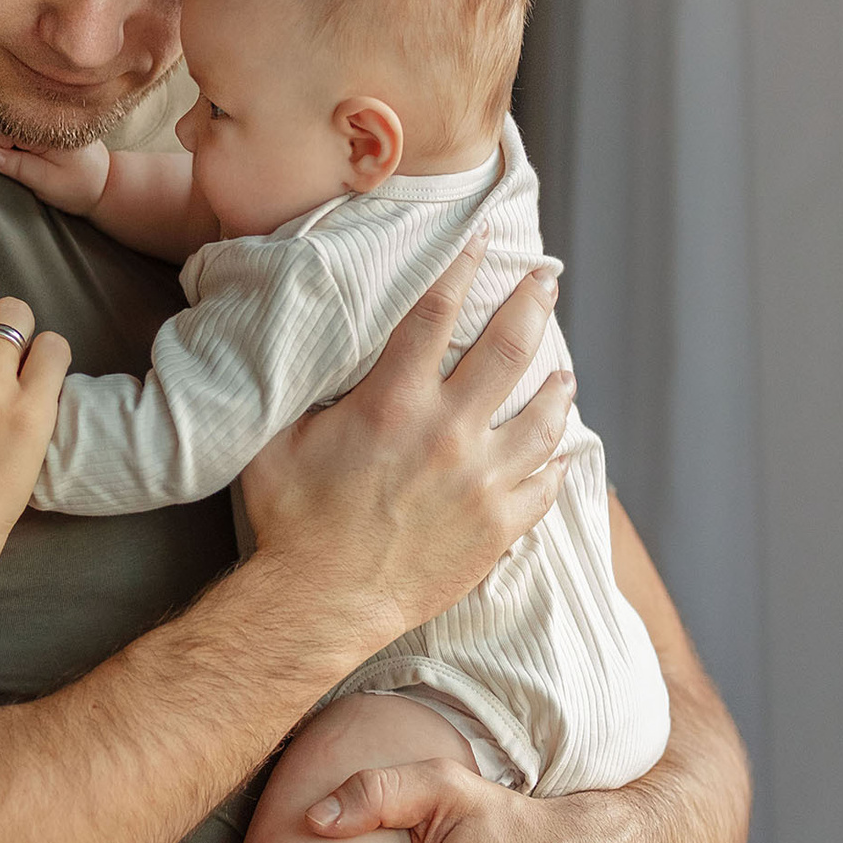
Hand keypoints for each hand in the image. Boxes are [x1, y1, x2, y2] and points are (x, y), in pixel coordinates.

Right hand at [0, 121, 109, 214]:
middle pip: (12, 116)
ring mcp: (50, 120)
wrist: (104, 185)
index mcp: (52, 129)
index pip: (13, 126)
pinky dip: (6, 127)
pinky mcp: (47, 126)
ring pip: (15, 116)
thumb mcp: (47, 182)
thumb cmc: (78, 187)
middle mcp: (51, 118)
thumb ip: (19, 167)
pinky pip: (22, 120)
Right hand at [237, 229, 574, 661]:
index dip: (462, 267)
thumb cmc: (289, 521)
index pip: (436, 312)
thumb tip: (314, 352)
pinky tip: (564, 453)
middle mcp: (449, 432)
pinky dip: (559, 464)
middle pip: (509, 349)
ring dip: (556, 386)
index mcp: (394, 402)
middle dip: (532, 304)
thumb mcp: (278, 439)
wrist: (320, 602)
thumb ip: (307, 392)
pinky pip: (546, 485)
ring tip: (562, 371)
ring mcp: (482, 481)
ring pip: (543, 417)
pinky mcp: (498, 527)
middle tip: (546, 280)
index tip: (481, 240)